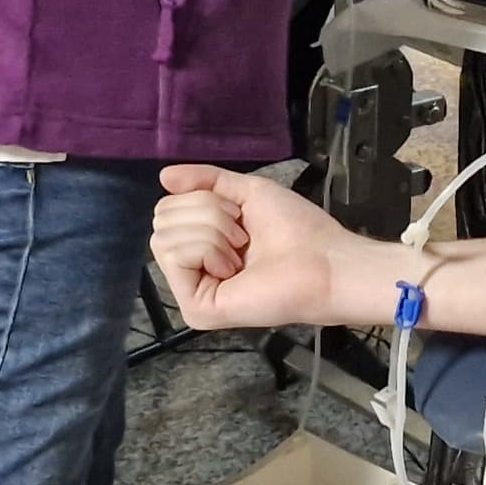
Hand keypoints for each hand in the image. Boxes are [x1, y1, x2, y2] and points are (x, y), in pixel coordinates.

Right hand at [152, 164, 382, 330]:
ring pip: (164, 236)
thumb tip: (163, 175)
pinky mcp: (195, 309)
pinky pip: (175, 256)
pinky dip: (209, 250)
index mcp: (200, 245)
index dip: (204, 199)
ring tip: (242, 254)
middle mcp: (190, 270)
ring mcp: (190, 292)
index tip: (239, 216)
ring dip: (213, 232)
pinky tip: (235, 269)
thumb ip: (206, 181)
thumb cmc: (294, 229)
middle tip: (243, 237)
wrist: (323, 260)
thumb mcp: (245, 192)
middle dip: (208, 213)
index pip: (166, 208)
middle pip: (162, 218)